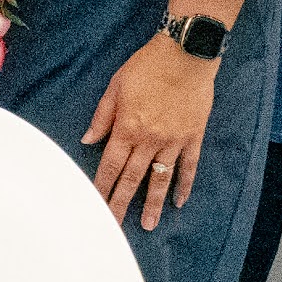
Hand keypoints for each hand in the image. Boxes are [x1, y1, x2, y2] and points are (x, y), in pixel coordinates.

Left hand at [82, 35, 216, 229]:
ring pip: (161, 178)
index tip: (94, 204)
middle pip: (133, 178)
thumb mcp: (116, 86)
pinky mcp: (193, 136)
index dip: (102, 186)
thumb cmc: (147, 66)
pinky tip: (179, 201)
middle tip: (114, 227)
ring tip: (148, 224)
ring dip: (153, 203)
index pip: (111, 165)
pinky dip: (184, 185)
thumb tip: (88, 139)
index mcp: (127, 127)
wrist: (185, 53)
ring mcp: (174, 140)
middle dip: (122, 204)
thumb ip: (102, 116)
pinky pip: (189, 166)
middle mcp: (150, 139)